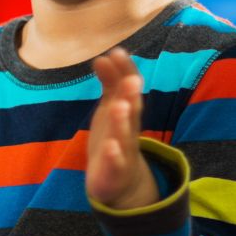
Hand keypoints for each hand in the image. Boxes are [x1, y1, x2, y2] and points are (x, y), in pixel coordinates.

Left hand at [85, 48, 157, 210]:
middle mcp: (128, 130)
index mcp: (127, 114)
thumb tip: (103, 56)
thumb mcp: (110, 109)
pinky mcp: (114, 171)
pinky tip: (110, 147)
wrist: (120, 183)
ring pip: (125, 135)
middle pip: (133, 111)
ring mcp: (123, 151)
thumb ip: (109, 84)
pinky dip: (114, 155)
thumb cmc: (114, 139)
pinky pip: (115, 163)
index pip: (128, 89)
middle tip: (129, 78)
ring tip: (119, 105)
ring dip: (122, 121)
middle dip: (130, 94)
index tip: (117, 52)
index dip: (125, 72)